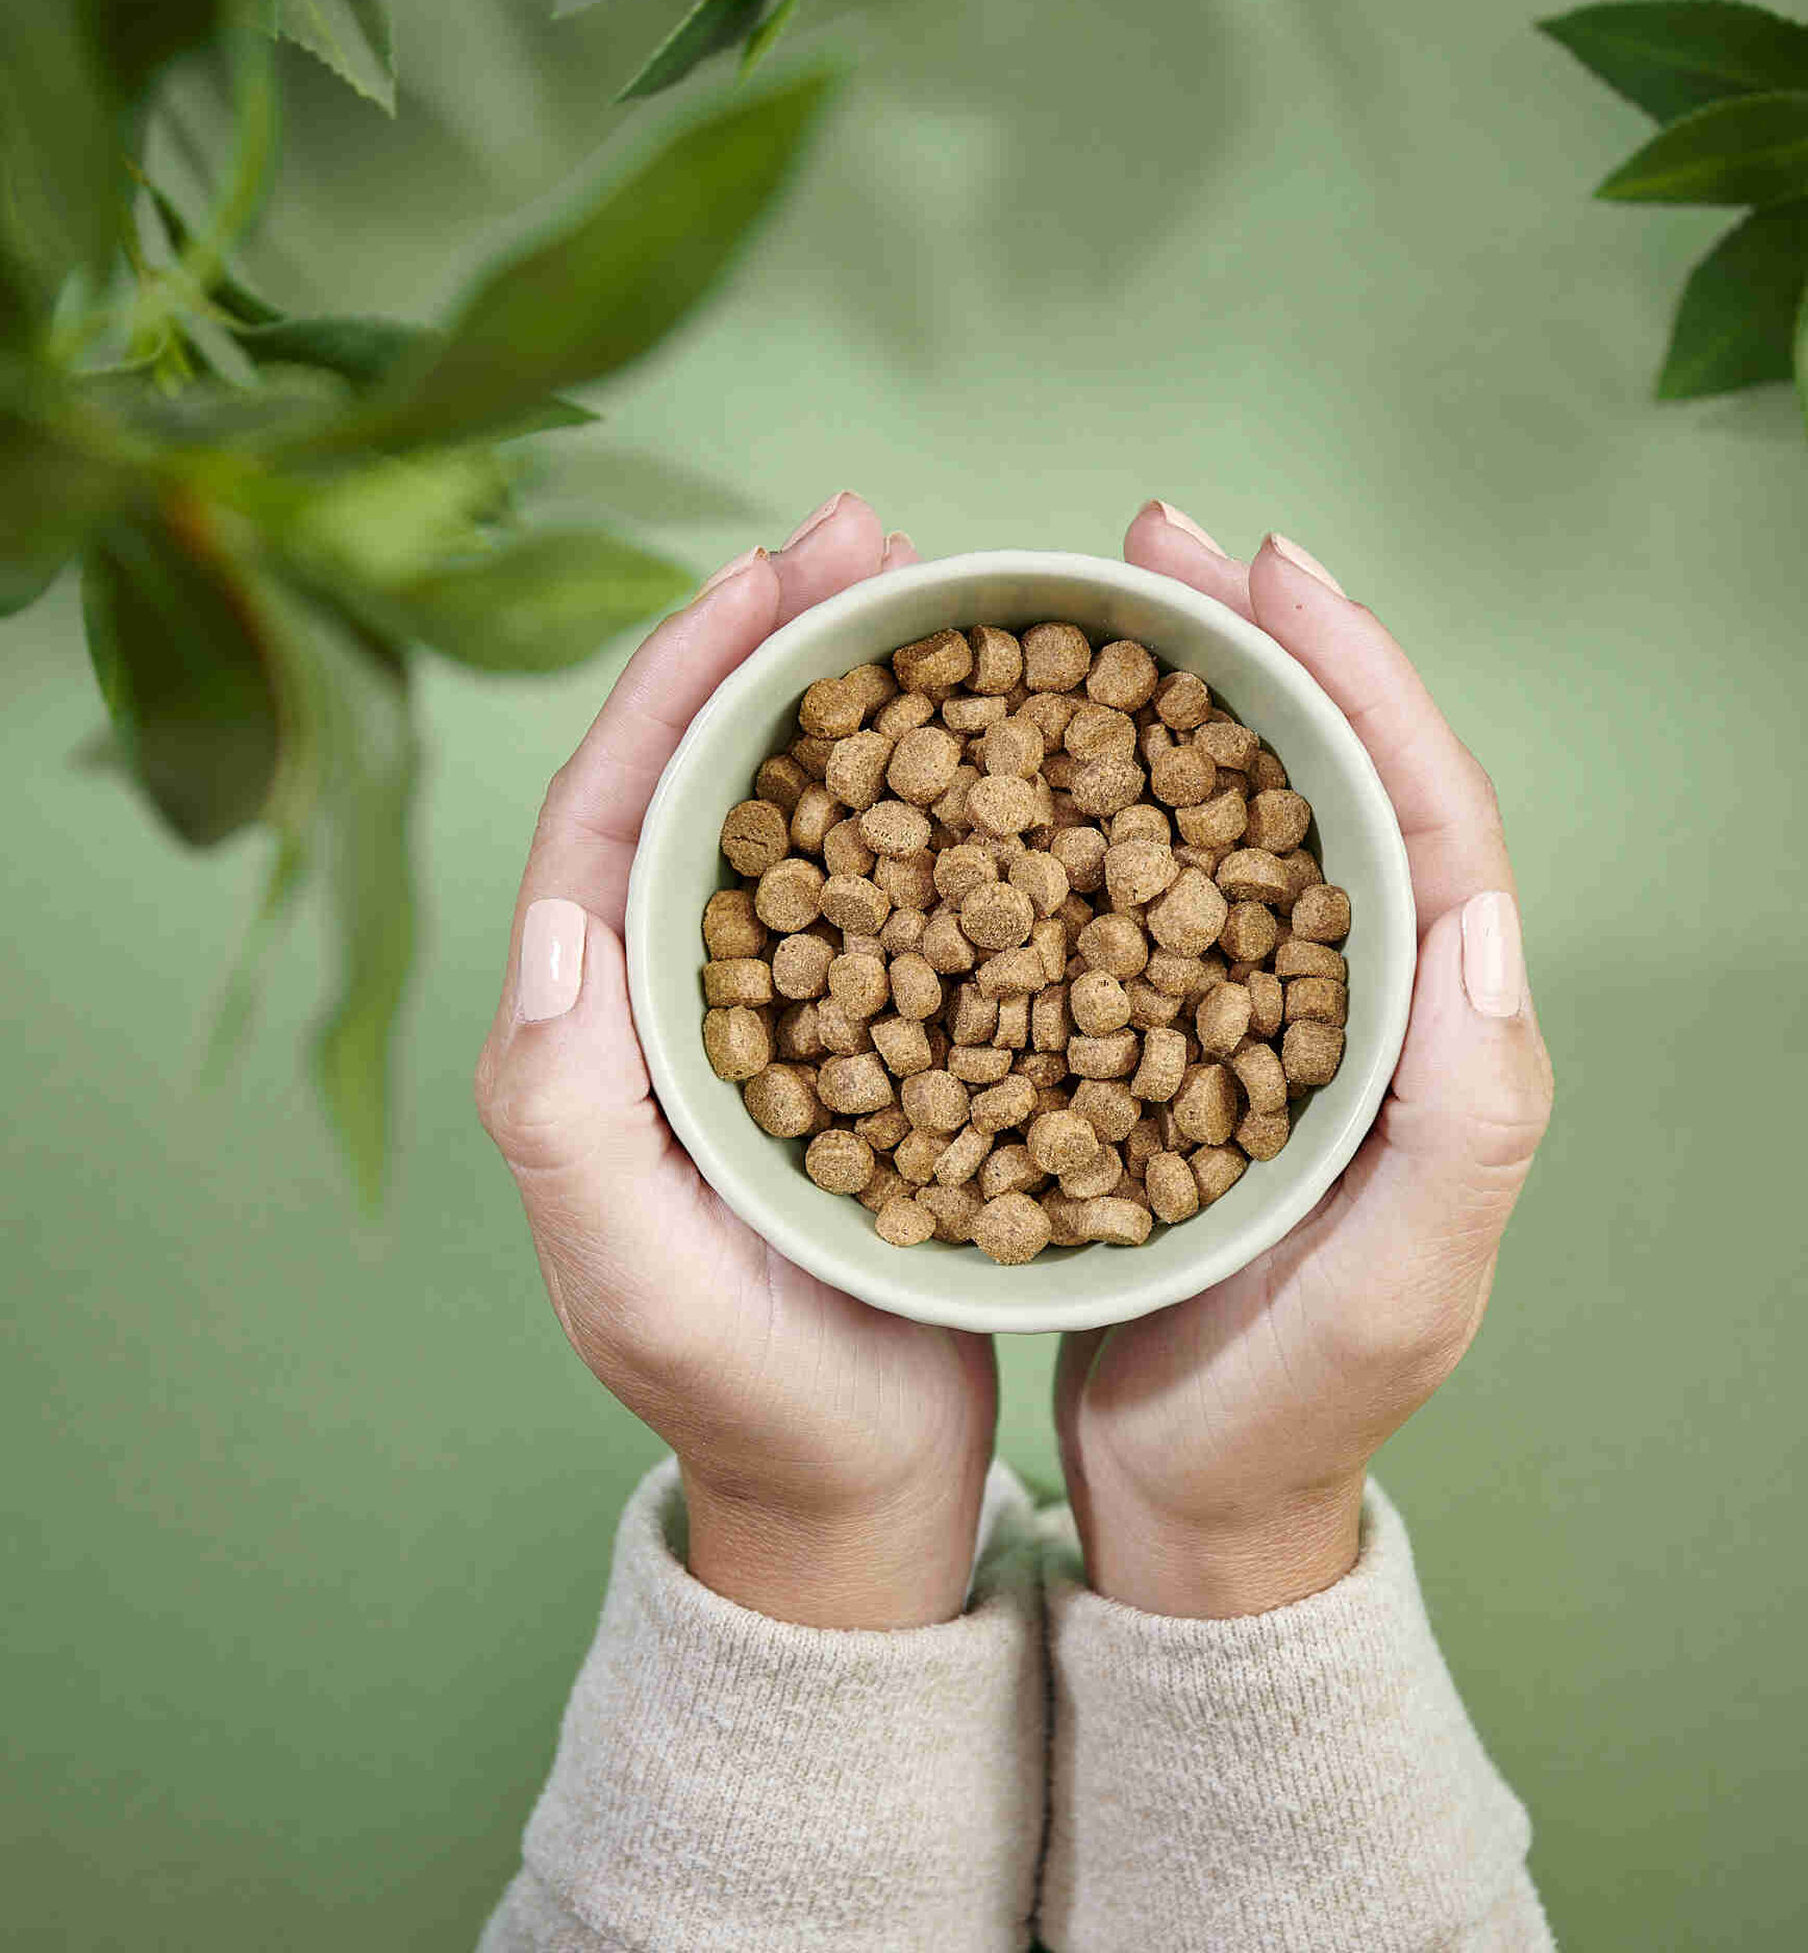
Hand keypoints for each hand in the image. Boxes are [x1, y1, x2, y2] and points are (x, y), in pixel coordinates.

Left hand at [474, 496, 989, 1628]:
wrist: (861, 1497)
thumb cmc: (756, 1409)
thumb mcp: (644, 1289)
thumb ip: (570, 1123)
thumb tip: (558, 920)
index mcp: (601, 1033)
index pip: (616, 811)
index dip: (684, 677)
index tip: (774, 571)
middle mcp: (683, 1000)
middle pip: (716, 781)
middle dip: (781, 644)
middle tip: (877, 537)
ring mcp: (785, 1016)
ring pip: (815, 821)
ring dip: (871, 703)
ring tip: (950, 606)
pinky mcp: (878, 1045)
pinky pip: (906, 896)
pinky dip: (952, 811)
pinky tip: (1023, 755)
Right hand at [1054, 503, 1555, 1618]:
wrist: (1189, 1495)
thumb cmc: (1288, 1412)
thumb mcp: (1394, 1293)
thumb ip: (1463, 1125)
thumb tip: (1482, 921)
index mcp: (1437, 1033)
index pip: (1423, 812)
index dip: (1357, 675)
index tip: (1267, 565)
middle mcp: (1359, 997)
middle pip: (1328, 778)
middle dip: (1256, 642)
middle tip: (1155, 536)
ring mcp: (1259, 1009)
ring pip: (1229, 815)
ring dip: (1170, 696)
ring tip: (1088, 601)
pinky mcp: (1172, 1037)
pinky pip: (1141, 888)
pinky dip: (1093, 799)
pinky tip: (1021, 749)